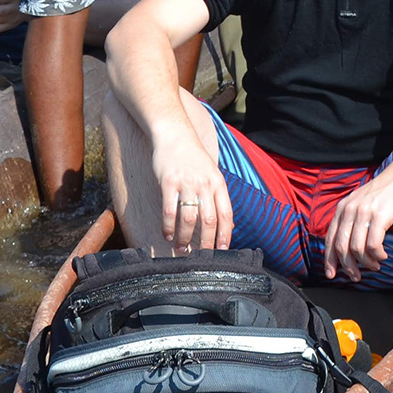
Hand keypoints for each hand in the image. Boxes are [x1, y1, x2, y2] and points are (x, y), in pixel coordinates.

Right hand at [150, 127, 232, 253]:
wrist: (175, 134)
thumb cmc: (193, 157)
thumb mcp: (211, 173)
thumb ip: (217, 195)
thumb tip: (225, 223)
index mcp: (218, 183)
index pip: (226, 214)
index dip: (226, 235)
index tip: (223, 251)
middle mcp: (205, 184)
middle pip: (209, 221)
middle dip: (206, 243)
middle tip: (201, 257)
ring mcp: (187, 183)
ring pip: (189, 219)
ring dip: (185, 238)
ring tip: (181, 249)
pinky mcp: (169, 182)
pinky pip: (170, 211)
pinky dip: (168, 227)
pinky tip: (167, 235)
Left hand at [322, 167, 392, 282]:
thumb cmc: (387, 191)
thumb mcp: (363, 202)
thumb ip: (353, 219)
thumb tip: (348, 246)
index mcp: (343, 207)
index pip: (330, 238)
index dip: (329, 260)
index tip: (332, 274)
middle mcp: (350, 209)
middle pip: (341, 247)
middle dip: (348, 266)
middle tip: (357, 277)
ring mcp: (365, 212)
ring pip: (357, 249)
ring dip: (366, 262)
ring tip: (375, 265)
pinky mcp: (380, 216)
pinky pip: (374, 245)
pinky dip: (378, 255)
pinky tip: (383, 256)